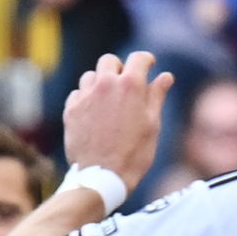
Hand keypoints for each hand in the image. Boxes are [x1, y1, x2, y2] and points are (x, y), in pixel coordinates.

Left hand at [59, 48, 173, 182]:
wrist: (102, 177)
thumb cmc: (134, 153)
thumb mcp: (152, 125)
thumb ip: (156, 96)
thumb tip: (165, 77)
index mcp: (130, 85)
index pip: (139, 58)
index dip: (146, 60)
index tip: (148, 65)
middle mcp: (106, 84)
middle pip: (110, 61)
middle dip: (119, 68)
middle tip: (125, 84)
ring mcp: (85, 96)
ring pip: (91, 76)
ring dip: (100, 83)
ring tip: (108, 102)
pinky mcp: (71, 109)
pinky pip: (78, 94)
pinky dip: (86, 99)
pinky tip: (93, 114)